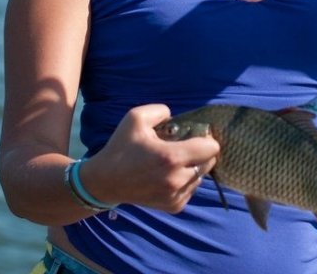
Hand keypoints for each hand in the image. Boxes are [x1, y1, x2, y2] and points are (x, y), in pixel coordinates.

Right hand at [80, 104, 219, 212]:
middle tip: (184, 148)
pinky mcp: (174, 207)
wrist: (104, 182)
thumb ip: (160, 111)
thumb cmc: (121, 148)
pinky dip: (186, 182)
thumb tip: (175, 116)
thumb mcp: (135, 118)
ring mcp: (176, 196)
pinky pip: (191, 190)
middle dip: (201, 153)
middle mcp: (177, 179)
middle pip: (209, 163)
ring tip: (173, 163)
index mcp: (171, 157)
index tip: (194, 135)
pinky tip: (169, 176)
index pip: (211, 148)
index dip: (206, 138)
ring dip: (193, 168)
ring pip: (201, 177)